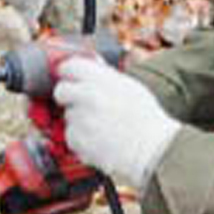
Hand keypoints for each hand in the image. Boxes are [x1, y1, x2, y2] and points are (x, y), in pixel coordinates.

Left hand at [54, 57, 181, 189]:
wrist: (153, 149)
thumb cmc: (146, 119)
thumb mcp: (130, 87)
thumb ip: (107, 76)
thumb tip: (92, 65)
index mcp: (101, 80)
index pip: (70, 66)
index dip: (68, 72)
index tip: (69, 77)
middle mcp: (88, 97)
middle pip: (61, 91)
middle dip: (68, 96)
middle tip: (81, 102)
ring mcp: (81, 120)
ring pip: (68, 115)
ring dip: (79, 120)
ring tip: (101, 126)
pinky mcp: (78, 140)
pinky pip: (70, 136)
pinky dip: (81, 139)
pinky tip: (99, 139)